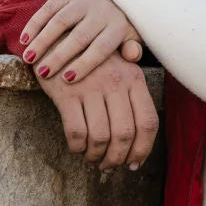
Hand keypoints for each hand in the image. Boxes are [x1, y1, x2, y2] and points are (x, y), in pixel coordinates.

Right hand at [22, 0, 143, 83]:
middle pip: (78, 36)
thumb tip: (133, 56)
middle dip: (59, 56)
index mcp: (117, 26)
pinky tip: (24, 40)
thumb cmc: (116, 23)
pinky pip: (47, 8)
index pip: (101, 48)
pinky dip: (34, 25)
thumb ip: (131, 48)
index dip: (85, 64)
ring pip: (60, 21)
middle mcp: (100, 11)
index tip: (68, 79)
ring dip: (42, 41)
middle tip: (43, 73)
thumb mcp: (129, 36)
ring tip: (29, 58)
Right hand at [36, 54, 157, 170]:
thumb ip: (133, 96)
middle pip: (125, 134)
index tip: (134, 163)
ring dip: (97, 156)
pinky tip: (77, 148)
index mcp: (134, 79)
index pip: (148, 122)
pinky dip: (78, 147)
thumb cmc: (91, 61)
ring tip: (93, 159)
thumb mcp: (119, 69)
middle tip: (109, 166)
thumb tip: (139, 140)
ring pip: (100, 136)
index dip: (143, 149)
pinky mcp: (67, 93)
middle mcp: (116, 83)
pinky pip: (76, 131)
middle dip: (118, 158)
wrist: (57, 39)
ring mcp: (91, 87)